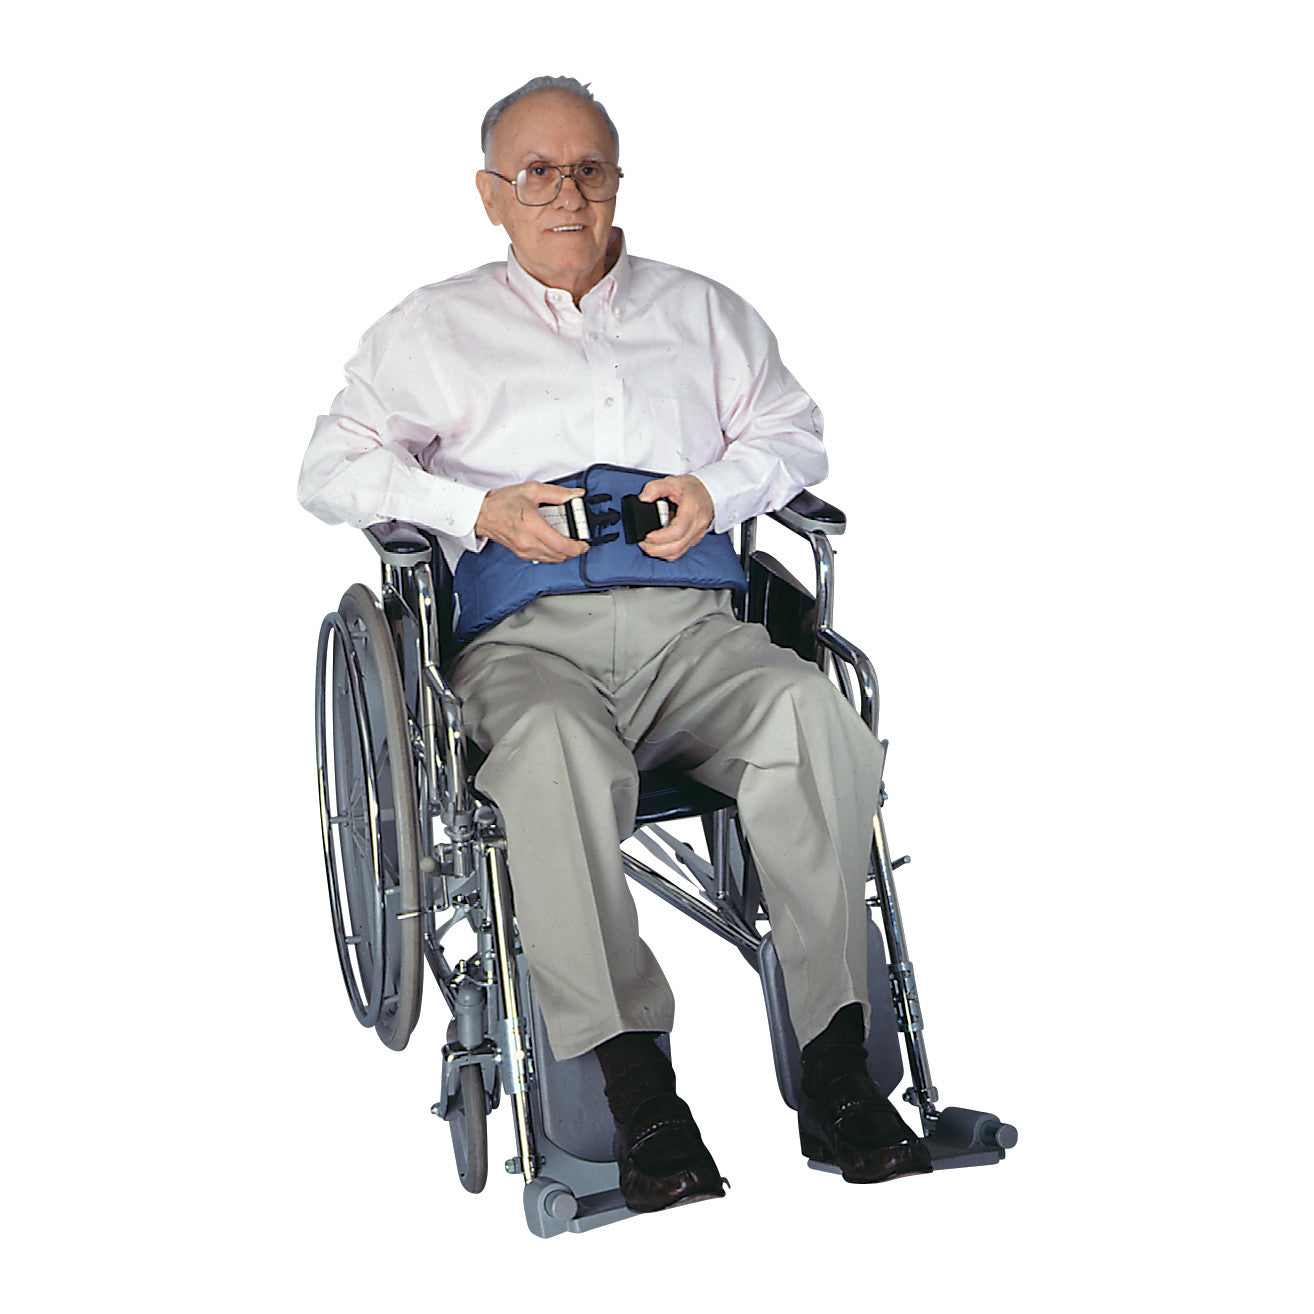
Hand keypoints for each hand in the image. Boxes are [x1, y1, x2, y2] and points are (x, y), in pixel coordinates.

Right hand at [474, 482, 588, 563]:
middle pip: (559, 555)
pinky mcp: (521, 554)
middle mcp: (528, 542)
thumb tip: (575, 495)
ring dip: (564, 554)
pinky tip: (555, 547)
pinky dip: (553, 555)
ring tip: (570, 544)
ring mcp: (524, 550)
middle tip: (580, 543)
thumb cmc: (502, 503)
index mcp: (532, 525)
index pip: (561, 545)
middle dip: (574, 551)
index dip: (577, 547)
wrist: (482, 514)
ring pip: (552, 560)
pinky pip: (542, 559)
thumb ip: (557, 493)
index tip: (584, 543)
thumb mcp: (531, 490)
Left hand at [636, 474, 713, 560]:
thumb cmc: (692, 488)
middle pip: (676, 546)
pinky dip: (667, 552)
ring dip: (660, 553)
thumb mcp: (672, 482)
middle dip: (656, 549)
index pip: (677, 531)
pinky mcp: (694, 539)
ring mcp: (697, 534)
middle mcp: (697, 525)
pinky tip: (659, 544)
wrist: (709, 492)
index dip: (660, 537)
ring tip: (648, 545)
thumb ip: (655, 488)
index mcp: (692, 510)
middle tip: (643, 543)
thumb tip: (643, 499)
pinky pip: (680, 551)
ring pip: (678, 552)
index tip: (647, 536)